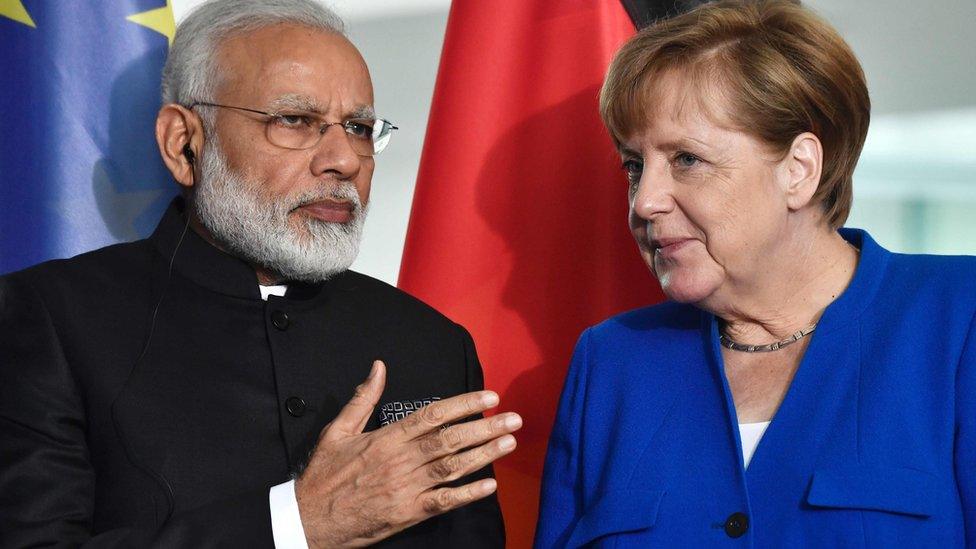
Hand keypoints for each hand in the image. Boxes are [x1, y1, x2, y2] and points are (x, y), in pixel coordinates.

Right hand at [295, 360, 520, 547]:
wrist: (309, 519)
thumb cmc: (324, 475)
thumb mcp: (338, 430)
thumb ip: (363, 399)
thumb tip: (379, 367)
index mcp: (386, 438)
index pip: (433, 415)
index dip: (464, 404)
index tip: (489, 396)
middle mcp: (400, 461)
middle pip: (450, 440)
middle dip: (485, 427)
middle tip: (514, 419)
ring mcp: (406, 488)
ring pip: (452, 468)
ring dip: (484, 455)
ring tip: (510, 442)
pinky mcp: (407, 513)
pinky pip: (442, 502)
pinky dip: (467, 494)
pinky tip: (489, 485)